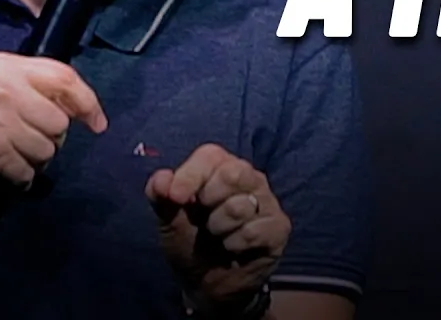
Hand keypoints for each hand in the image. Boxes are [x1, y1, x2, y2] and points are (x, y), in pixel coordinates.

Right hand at [0, 52, 106, 184]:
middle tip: (28, 143)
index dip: (88, 102)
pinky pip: (25, 173)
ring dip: (34, 161)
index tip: (98, 123)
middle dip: (51, 139)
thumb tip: (71, 107)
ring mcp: (1, 122)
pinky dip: (18, 180)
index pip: (65, 78)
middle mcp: (8, 90)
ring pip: (47, 151)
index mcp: (9, 66)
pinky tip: (1, 175)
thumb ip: (27, 84)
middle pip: (59, 123)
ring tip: (10, 158)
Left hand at [145, 144, 290, 308]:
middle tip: (203, 219)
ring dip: (218, 228)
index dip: (190, 175)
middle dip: (209, 199)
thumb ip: (161, 197)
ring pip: (241, 206)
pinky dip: (234, 244)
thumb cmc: (190, 242)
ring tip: (217, 237)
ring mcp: (268, 202)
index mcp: (221, 168)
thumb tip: (160, 180)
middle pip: (234, 173)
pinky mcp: (279, 227)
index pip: (211, 156)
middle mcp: (250, 178)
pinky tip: (233, 248)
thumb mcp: (169, 221)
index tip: (174, 198)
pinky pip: (253, 231)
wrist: (208, 284)